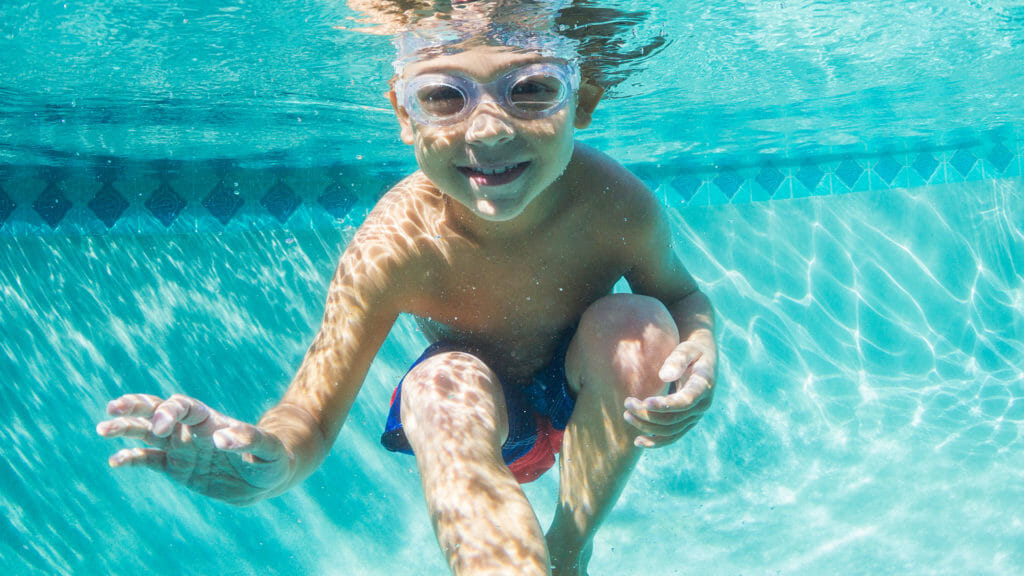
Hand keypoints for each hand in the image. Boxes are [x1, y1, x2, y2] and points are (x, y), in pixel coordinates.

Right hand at [96, 394, 291, 504]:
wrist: (267, 479)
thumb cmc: (272, 458)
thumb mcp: (269, 449)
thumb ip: (249, 440)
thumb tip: (222, 438)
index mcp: (211, 421)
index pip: (184, 407)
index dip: (169, 411)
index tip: (162, 427)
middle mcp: (191, 431)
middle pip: (159, 411)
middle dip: (136, 408)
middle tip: (112, 408)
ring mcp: (181, 449)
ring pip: (147, 433)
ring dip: (126, 429)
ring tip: (102, 429)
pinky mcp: (177, 469)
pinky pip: (149, 461)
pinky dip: (132, 458)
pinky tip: (115, 461)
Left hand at [623, 339, 714, 447]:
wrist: (703, 359)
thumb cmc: (692, 351)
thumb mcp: (687, 349)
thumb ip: (678, 360)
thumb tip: (664, 377)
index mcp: (704, 386)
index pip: (685, 401)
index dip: (666, 404)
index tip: (645, 402)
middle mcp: (701, 406)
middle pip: (673, 419)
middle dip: (648, 414)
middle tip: (627, 403)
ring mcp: (694, 416)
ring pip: (670, 430)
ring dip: (647, 426)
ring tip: (627, 414)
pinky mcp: (687, 422)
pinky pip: (672, 437)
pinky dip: (656, 441)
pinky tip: (638, 442)